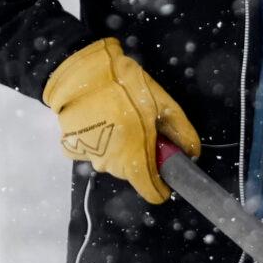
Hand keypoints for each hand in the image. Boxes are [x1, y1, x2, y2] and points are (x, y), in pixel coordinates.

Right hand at [42, 38, 201, 203]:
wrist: (78, 69)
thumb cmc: (124, 85)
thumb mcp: (162, 104)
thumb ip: (181, 133)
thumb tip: (192, 153)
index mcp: (134, 158)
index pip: (152, 192)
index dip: (162, 184)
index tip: (166, 169)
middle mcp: (109, 164)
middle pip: (135, 174)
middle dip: (144, 158)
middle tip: (145, 130)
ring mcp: (88, 156)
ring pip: (115, 162)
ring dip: (122, 148)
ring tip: (121, 119)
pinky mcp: (71, 147)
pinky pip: (94, 152)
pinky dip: (101, 141)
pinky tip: (102, 120)